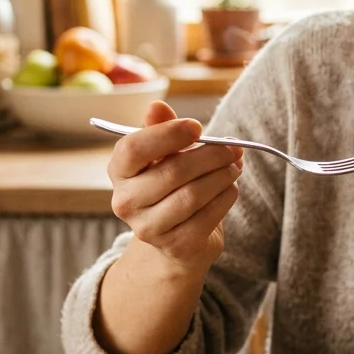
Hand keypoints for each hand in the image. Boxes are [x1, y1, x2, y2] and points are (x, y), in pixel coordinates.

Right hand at [107, 101, 243, 271]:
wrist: (178, 239)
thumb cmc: (171, 186)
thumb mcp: (164, 155)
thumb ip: (161, 130)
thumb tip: (156, 106)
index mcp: (118, 172)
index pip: (133, 148)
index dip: (167, 134)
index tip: (197, 127)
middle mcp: (125, 202)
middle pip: (172, 171)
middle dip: (210, 156)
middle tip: (233, 148)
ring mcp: (148, 228)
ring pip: (192, 195)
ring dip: (222, 176)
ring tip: (234, 166)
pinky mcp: (175, 246)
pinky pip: (207, 217)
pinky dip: (225, 198)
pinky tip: (230, 189)